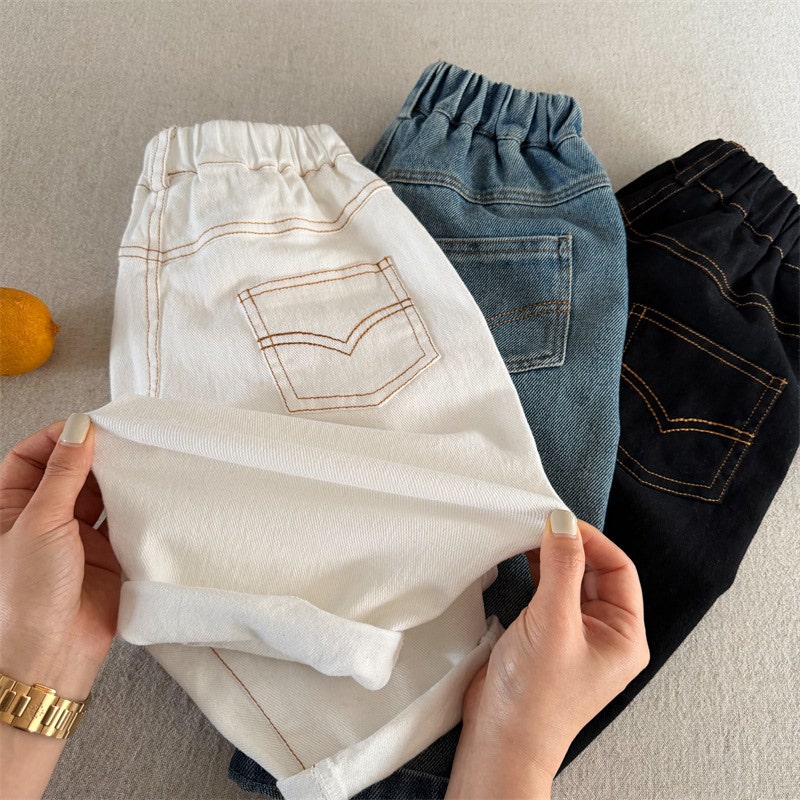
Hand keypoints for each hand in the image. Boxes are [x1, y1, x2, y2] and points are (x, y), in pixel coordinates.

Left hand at [0, 415, 120, 700]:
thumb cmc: (25, 596)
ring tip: (138, 464)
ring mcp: (75, 537)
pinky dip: (134, 507)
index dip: (58, 438)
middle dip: (93, 455)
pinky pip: (122, 520)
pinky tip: (146, 495)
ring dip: (116, 480)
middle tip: (123, 440)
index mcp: (10, 507)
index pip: (32, 456)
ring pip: (98, 494)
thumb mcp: (41, 523)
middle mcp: (42, 519)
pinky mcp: (105, 554)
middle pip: (69, 472)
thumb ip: (64, 474)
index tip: (89, 426)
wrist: (51, 655)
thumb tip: (78, 428)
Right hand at [447, 512, 648, 798]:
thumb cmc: (536, 697)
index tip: (562, 521)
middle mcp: (605, 635)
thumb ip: (560, 567)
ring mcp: (575, 636)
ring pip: (570, 581)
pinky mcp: (548, 638)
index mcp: (624, 636)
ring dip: (552, 558)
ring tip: (528, 536)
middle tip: (541, 524)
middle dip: (570, 547)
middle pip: (595, 572)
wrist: (501, 738)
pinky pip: (549, 594)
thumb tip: (563, 523)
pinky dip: (537, 574)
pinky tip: (520, 560)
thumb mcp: (553, 622)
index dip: (592, 540)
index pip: (618, 569)